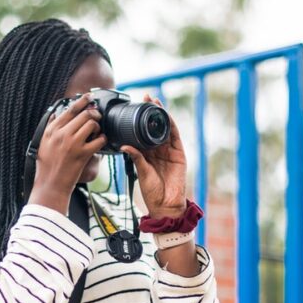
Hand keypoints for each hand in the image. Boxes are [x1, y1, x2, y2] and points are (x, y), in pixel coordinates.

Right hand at [29, 93, 105, 213]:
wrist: (50, 184)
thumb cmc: (47, 165)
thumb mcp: (42, 143)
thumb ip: (49, 127)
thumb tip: (54, 114)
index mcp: (52, 130)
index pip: (70, 109)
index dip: (82, 101)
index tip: (89, 96)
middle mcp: (62, 134)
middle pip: (84, 114)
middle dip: (94, 114)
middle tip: (97, 117)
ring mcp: (73, 143)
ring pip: (92, 124)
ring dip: (97, 127)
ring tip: (96, 132)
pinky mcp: (82, 154)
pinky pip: (99, 140)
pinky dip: (102, 140)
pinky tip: (100, 142)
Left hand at [120, 94, 187, 218]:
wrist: (165, 204)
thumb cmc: (152, 192)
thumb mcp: (141, 171)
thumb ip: (135, 157)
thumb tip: (124, 146)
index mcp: (148, 154)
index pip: (144, 132)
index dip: (141, 120)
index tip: (135, 107)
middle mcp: (159, 150)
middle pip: (156, 127)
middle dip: (152, 112)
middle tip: (146, 97)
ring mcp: (170, 151)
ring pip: (166, 128)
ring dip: (162, 115)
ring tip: (156, 102)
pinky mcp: (179, 154)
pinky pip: (175, 137)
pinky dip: (171, 125)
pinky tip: (166, 116)